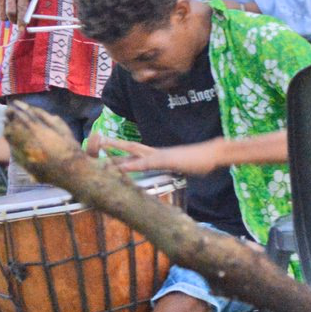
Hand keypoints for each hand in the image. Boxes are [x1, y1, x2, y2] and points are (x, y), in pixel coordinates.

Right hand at [0, 0, 31, 26]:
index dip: (23, 18)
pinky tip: (4, 13)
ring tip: (12, 17)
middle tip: (18, 23)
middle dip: (15, 21)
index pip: (22, 5)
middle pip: (10, 11)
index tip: (24, 26)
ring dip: (7, 19)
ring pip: (2, 13)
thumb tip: (31, 11)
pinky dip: (0, 15)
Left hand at [93, 135, 222, 177]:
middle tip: (97, 142)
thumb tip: (176, 169)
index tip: (109, 153)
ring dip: (116, 150)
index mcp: (159, 155)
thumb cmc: (202, 161)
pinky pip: (143, 164)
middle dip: (113, 146)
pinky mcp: (163, 160)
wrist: (213, 153)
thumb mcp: (184, 166)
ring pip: (133, 152)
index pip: (137, 153)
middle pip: (130, 147)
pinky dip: (130, 166)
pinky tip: (119, 168)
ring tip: (101, 147)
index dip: (123, 153)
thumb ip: (176, 167)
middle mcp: (156, 152)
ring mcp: (159, 155)